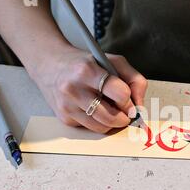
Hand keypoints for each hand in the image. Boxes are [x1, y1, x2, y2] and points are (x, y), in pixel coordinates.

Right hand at [31, 46, 146, 132]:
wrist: (49, 64)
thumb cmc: (85, 63)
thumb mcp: (112, 61)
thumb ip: (134, 79)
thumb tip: (140, 106)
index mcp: (87, 71)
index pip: (120, 93)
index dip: (129, 100)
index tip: (128, 99)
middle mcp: (74, 89)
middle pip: (112, 116)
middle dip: (124, 116)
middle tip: (125, 111)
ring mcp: (67, 106)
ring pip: (102, 127)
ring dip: (113, 122)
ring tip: (112, 109)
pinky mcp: (64, 117)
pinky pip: (91, 128)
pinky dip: (99, 122)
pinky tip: (95, 109)